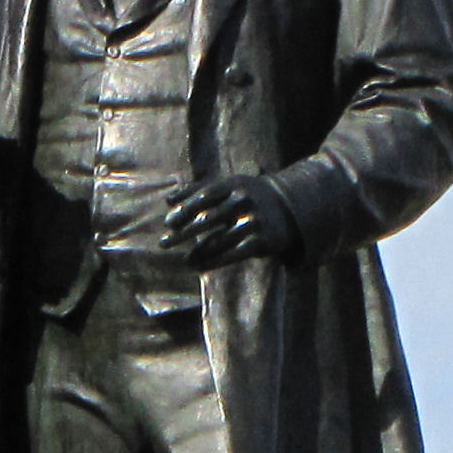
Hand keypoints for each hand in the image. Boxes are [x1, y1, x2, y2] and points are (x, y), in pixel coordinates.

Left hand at [161, 174, 301, 268]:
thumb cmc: (247, 196)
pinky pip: (232, 255)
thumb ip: (196, 191)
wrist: (289, 207)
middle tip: (163, 243)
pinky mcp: (262, 241)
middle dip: (183, 233)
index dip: (184, 210)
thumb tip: (167, 200)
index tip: (168, 223)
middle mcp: (244, 201)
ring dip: (198, 252)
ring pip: (219, 240)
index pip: (204, 197)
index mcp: (233, 185)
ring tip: (184, 260)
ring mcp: (254, 221)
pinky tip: (199, 266)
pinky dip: (213, 262)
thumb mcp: (227, 187)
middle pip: (208, 219)